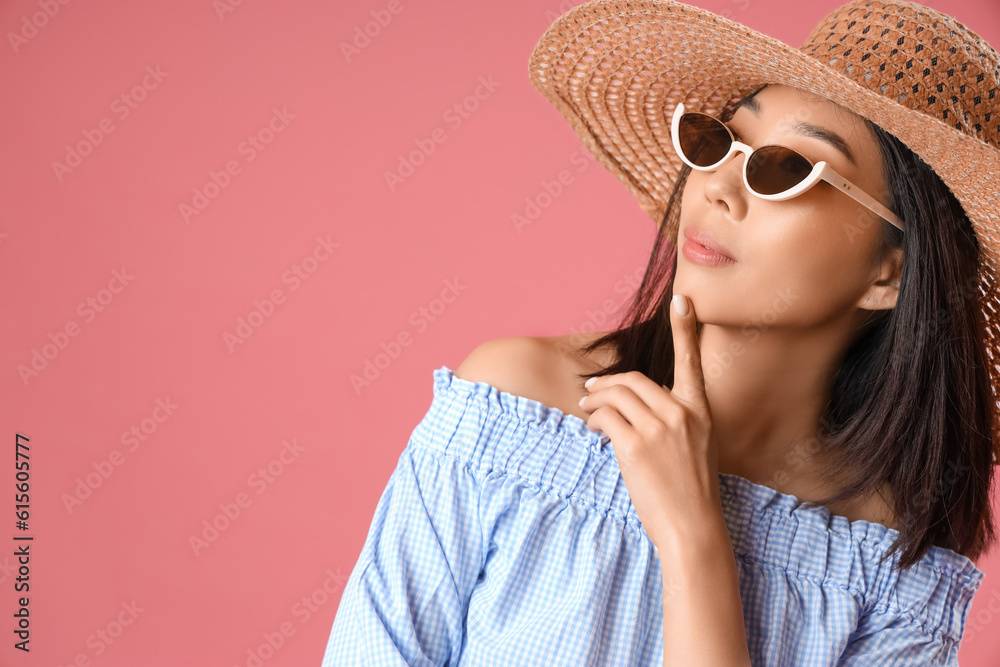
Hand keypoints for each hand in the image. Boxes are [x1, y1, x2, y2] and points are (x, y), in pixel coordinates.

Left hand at [578, 294, 719, 551]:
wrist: (693, 529)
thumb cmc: (692, 493)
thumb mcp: (697, 448)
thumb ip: (676, 422)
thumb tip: (639, 409)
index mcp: (701, 411)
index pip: (692, 361)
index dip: (686, 328)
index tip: (682, 298)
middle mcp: (682, 412)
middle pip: (634, 379)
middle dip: (608, 384)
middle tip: (591, 393)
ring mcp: (660, 428)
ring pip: (616, 395)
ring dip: (595, 401)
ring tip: (588, 413)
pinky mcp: (636, 445)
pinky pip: (606, 417)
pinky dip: (593, 418)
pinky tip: (592, 428)